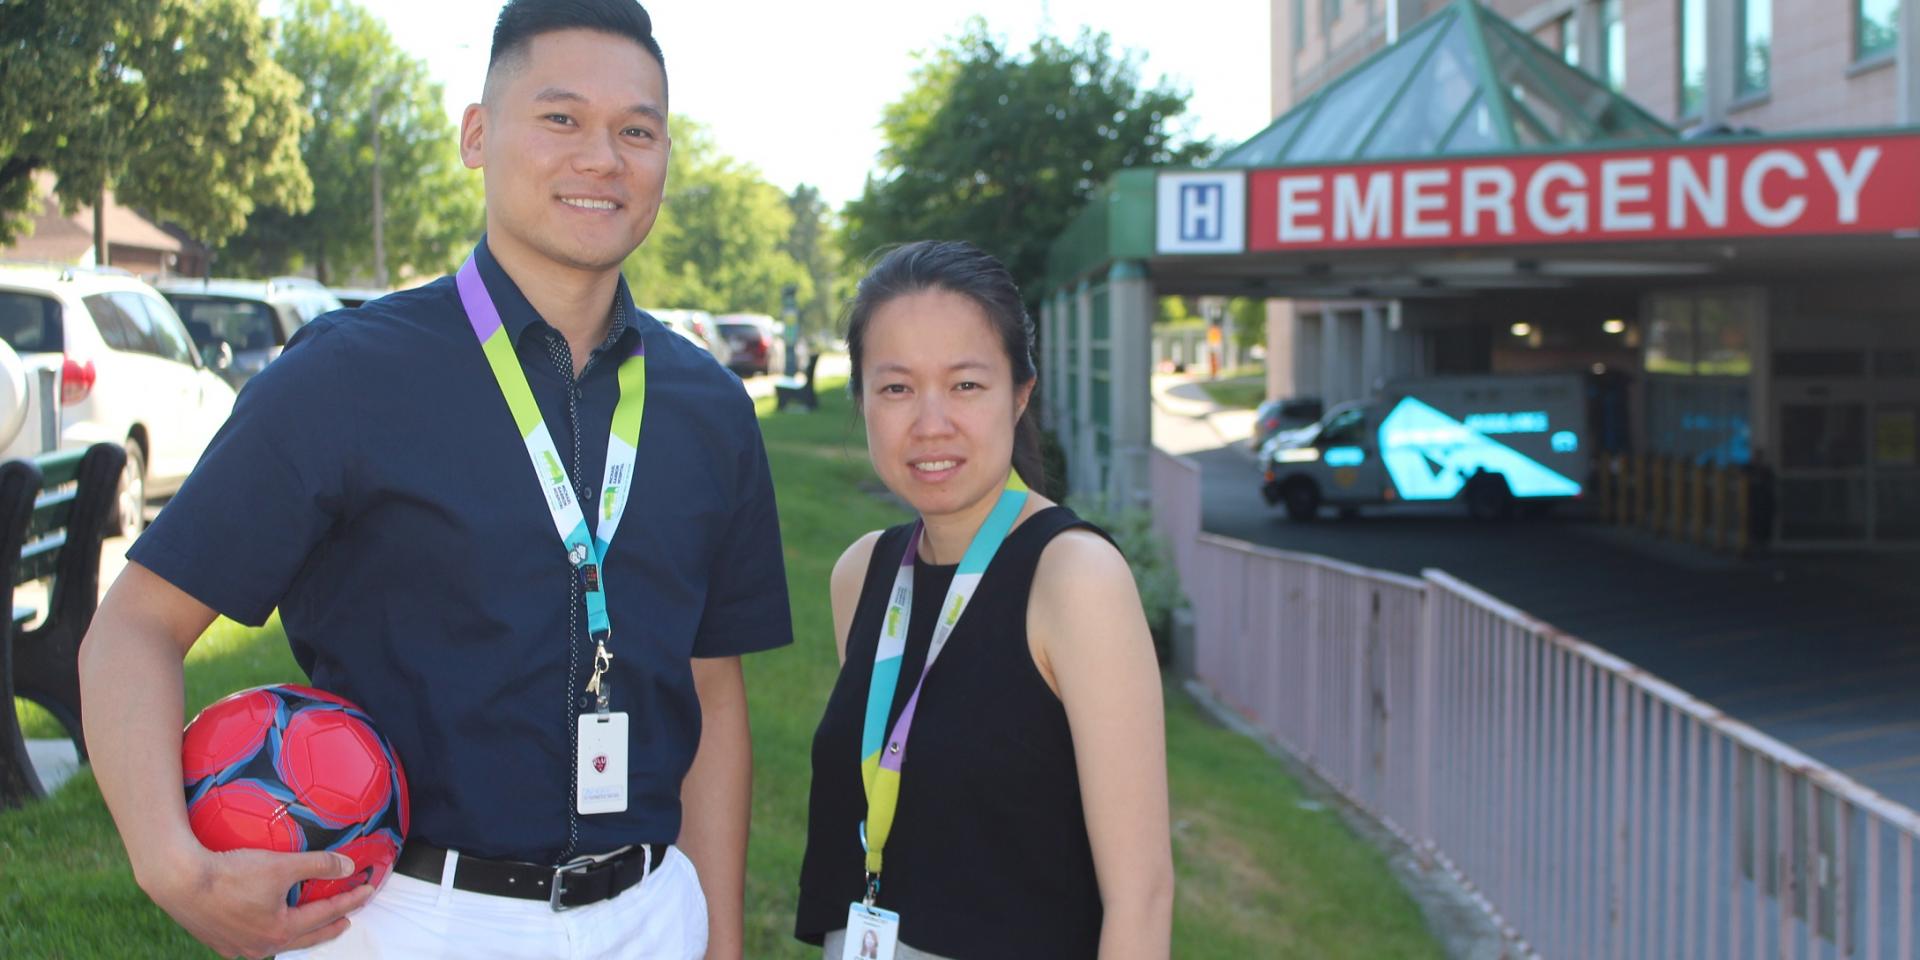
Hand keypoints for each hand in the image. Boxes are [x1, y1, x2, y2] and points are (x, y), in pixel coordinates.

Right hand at [142, 847, 376, 958]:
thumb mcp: (281, 864)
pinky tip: (268, 925)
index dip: (350, 901)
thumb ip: (318, 865)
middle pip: (305, 938)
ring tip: (309, 924)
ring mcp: (238, 948)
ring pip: (278, 942)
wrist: (179, 881)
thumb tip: (349, 867)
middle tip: (346, 919)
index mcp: (280, 930)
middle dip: (329, 927)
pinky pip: (253, 940)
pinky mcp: (219, 942)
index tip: (367, 891)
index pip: (326, 914)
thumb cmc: (231, 873)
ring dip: (298, 933)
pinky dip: (270, 932)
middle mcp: (261, 946)